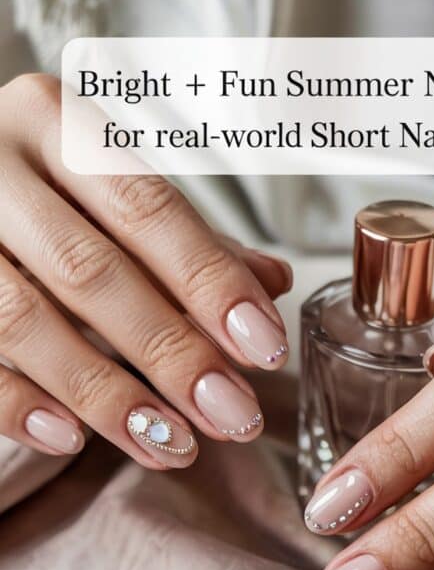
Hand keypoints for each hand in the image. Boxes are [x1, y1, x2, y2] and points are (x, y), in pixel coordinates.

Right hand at [0, 74, 291, 466]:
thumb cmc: (41, 195)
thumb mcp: (112, 198)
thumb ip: (188, 242)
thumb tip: (271, 281)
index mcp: (53, 125)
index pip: (146, 207)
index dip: (210, 282)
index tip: (265, 348)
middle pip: (89, 269)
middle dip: (171, 353)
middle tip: (232, 414)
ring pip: (22, 319)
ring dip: (106, 395)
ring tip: (172, 444)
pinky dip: (19, 406)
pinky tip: (73, 439)